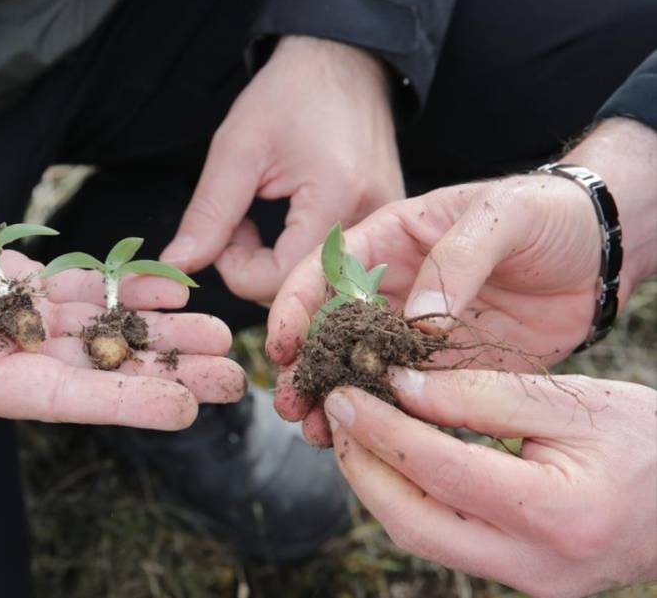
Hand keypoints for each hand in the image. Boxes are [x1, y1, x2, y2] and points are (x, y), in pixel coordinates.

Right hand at [0, 147, 245, 427]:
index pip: (51, 397)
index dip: (119, 403)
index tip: (185, 407)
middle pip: (92, 371)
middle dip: (161, 371)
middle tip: (232, 374)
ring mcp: (5, 316)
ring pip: (96, 330)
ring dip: (156, 331)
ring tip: (217, 331)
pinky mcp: (10, 278)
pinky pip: (79, 289)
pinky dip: (124, 287)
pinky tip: (169, 282)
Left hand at [161, 36, 403, 303]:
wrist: (343, 63)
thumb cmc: (289, 95)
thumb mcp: (236, 148)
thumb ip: (208, 214)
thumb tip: (177, 265)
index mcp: (337, 197)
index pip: (281, 281)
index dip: (236, 270)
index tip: (223, 236)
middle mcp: (373, 219)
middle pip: (303, 290)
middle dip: (256, 270)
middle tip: (238, 226)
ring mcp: (385, 225)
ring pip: (319, 283)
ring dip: (277, 265)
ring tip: (262, 221)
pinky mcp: (386, 226)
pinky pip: (338, 266)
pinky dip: (301, 257)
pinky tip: (288, 223)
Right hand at [268, 118, 656, 444]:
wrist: (601, 250)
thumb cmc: (548, 211)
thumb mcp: (503, 215)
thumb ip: (457, 260)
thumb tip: (417, 321)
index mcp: (390, 242)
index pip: (325, 273)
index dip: (295, 308)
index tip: (282, 346)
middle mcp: (393, 290)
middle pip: (333, 331)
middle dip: (307, 367)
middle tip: (291, 403)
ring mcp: (417, 333)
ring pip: (363, 370)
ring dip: (337, 399)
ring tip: (315, 432)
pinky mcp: (449, 368)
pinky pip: (410, 396)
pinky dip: (386, 418)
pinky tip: (368, 440)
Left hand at [322, 369, 656, 596]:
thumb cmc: (648, 440)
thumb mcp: (573, 401)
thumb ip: (481, 394)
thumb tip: (399, 386)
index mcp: (557, 512)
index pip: (439, 470)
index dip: (382, 430)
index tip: (343, 393)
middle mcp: (537, 564)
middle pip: (413, 522)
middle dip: (363, 466)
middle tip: (338, 413)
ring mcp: (528, 583)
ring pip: (422, 539)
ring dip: (379, 486)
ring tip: (358, 431)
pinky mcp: (521, 583)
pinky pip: (445, 542)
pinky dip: (411, 501)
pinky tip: (397, 460)